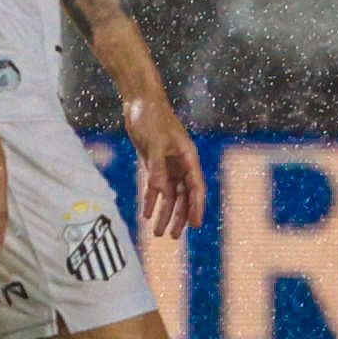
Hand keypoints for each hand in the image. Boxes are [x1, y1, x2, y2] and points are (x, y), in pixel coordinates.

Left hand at [124, 94, 206, 237]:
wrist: (140, 102)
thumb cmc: (152, 117)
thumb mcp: (154, 142)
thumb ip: (157, 166)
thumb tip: (159, 189)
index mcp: (188, 157)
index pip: (196, 187)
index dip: (196, 207)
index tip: (195, 225)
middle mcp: (181, 163)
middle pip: (184, 196)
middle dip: (180, 216)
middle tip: (174, 237)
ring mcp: (168, 164)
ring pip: (169, 194)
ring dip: (164, 213)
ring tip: (158, 233)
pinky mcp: (154, 163)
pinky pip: (155, 186)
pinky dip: (151, 200)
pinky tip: (146, 214)